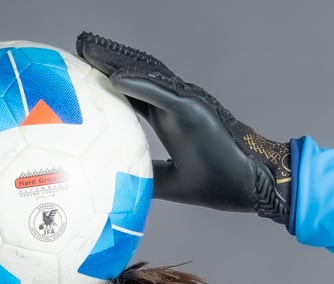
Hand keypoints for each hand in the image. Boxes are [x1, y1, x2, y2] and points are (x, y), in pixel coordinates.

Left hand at [75, 34, 291, 224]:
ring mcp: (186, 104)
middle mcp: (175, 105)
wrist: (252, 186)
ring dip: (117, 61)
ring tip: (89, 48)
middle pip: (136, 74)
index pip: (134, 92)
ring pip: (146, 75)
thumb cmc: (219, 182)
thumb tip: (121, 188)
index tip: (84, 70)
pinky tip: (116, 77)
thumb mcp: (172, 184)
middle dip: (108, 59)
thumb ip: (149, 177)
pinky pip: (163, 94)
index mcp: (169, 119)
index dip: (110, 78)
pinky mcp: (196, 111)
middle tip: (81, 45)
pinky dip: (139, 84)